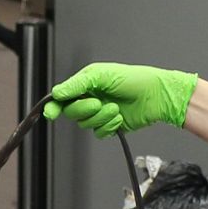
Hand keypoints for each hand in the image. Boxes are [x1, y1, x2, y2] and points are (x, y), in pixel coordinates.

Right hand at [45, 62, 197, 136]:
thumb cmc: (134, 79)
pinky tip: (119, 117)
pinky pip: (99, 133)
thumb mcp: (103, 75)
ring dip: (101, 117)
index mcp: (87, 84)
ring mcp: (100, 113)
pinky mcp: (110, 126)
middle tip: (98, 103)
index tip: (50, 113)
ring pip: (85, 124)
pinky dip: (109, 126)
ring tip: (115, 108)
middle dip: (84, 109)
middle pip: (72, 112)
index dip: (54, 106)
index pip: (63, 97)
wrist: (157, 96)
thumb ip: (77, 84)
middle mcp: (91, 99)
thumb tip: (57, 93)